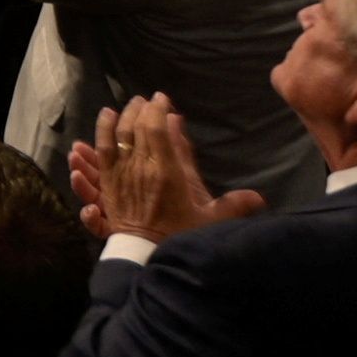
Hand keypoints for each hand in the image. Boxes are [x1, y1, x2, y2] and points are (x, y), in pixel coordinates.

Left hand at [70, 93, 259, 245]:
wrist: (146, 258)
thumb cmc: (180, 238)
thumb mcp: (210, 223)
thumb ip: (233, 206)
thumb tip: (258, 197)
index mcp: (166, 171)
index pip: (158, 130)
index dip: (158, 110)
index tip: (162, 98)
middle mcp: (140, 168)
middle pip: (135, 129)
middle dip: (140, 110)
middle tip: (144, 100)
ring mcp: (120, 175)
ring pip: (114, 138)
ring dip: (117, 120)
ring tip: (119, 109)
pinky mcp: (107, 185)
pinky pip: (100, 155)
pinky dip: (98, 138)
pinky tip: (99, 127)